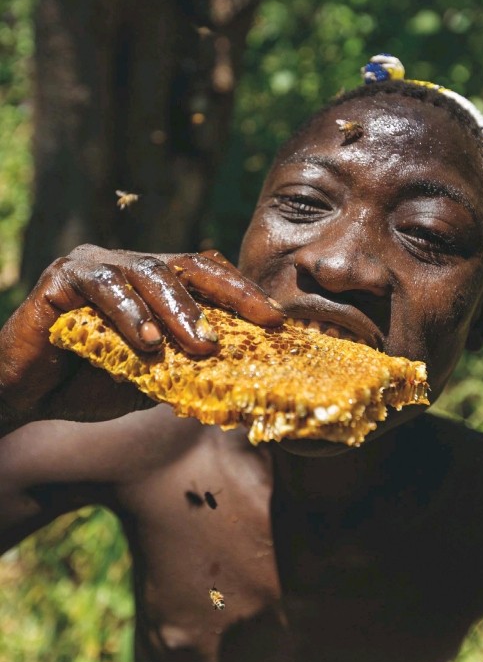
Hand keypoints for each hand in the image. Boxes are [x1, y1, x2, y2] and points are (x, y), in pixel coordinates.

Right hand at [0, 245, 283, 431]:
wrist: (26, 396)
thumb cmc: (89, 383)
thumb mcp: (151, 379)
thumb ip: (185, 371)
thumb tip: (243, 383)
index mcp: (153, 284)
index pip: (207, 276)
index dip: (244, 294)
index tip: (278, 320)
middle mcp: (127, 266)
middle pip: (187, 265)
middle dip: (226, 295)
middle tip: (259, 324)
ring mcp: (94, 266)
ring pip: (147, 272)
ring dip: (177, 310)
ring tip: (199, 345)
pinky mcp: (61, 278)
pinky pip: (101, 288)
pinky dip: (128, 314)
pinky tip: (146, 343)